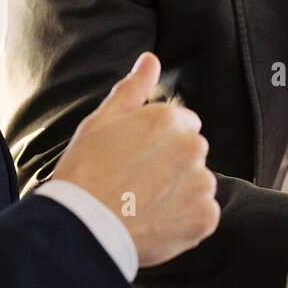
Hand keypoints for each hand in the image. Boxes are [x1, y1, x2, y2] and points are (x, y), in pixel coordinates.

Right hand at [51, 52, 219, 268]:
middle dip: (172, 163)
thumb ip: (134, 88)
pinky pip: (204, 215)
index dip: (158, 140)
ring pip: (199, 183)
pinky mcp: (205, 218)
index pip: (183, 123)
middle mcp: (192, 146)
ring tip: (143, 204)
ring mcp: (201, 184)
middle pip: (192, 152)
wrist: (82, 229)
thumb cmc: (85, 171)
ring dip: (180, 192)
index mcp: (169, 119)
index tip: (135, 157)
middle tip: (136, 182)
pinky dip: (186, 221)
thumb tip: (151, 59)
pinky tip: (156, 222)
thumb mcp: (102, 120)